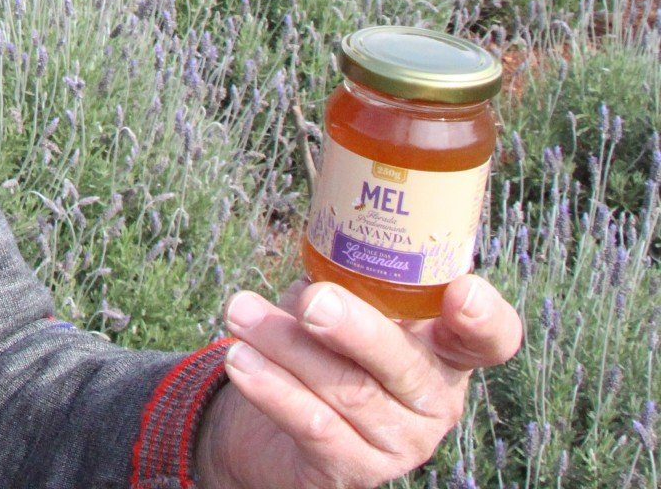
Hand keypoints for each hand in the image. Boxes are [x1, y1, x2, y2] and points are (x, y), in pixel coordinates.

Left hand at [194, 276, 523, 488]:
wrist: (277, 427)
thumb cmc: (321, 346)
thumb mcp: (341, 303)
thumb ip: (342, 279)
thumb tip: (314, 264)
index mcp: (445, 350)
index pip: (491, 338)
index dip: (485, 318)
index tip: (463, 290)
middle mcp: (434, 399)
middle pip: (405, 364)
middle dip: (355, 328)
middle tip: (313, 300)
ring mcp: (400, 441)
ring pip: (348, 391)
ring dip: (287, 347)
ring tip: (241, 313)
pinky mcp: (354, 469)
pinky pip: (315, 428)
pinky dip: (274, 389)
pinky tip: (242, 360)